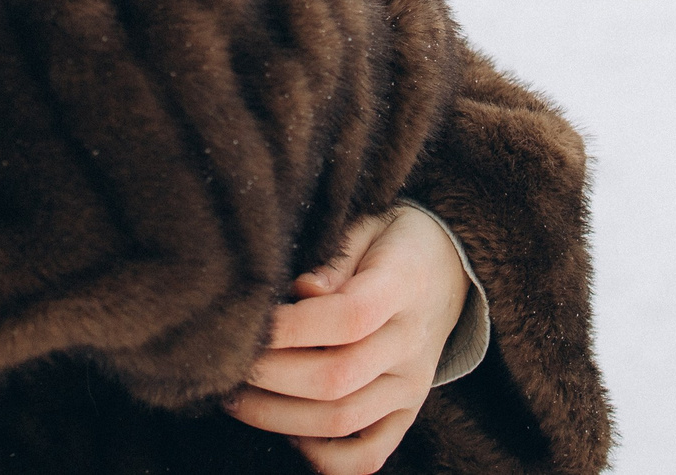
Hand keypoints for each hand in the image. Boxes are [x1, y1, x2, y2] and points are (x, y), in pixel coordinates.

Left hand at [224, 204, 470, 474]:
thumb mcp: (367, 225)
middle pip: (336, 378)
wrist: (448, 267)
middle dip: (268, 377)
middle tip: (227, 366)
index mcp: (404, 284)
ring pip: (342, 420)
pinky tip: (289, 432)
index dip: (290, 327)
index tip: (247, 324)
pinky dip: (325, 457)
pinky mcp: (408, 412)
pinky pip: (368, 455)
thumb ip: (336, 256)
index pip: (348, 317)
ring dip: (278, 417)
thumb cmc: (392, 241)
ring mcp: (412, 384)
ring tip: (237, 398)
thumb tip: (301, 290)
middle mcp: (412, 342)